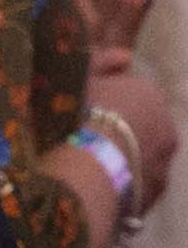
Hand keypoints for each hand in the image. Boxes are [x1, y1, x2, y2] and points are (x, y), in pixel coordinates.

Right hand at [87, 68, 178, 213]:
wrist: (87, 167)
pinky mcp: (158, 192)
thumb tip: (126, 55)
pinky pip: (140, 181)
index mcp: (150, 94)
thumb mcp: (79, 78)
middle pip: (144, 124)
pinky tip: (102, 182)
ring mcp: (166, 162)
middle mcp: (168, 127)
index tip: (88, 107)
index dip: (110, 99)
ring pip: (145, 154)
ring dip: (128, 156)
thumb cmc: (79, 113)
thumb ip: (102, 62)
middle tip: (91, 135)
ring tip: (95, 163)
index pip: (134, 93)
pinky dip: (126, 180)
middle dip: (125, 128)